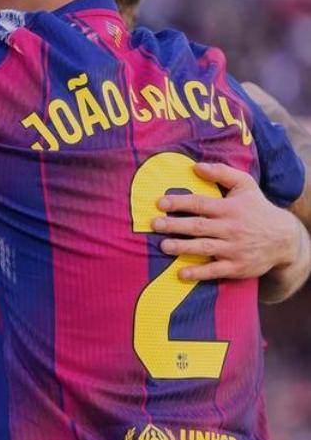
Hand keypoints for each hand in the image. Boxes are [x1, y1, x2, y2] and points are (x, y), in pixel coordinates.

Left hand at [152, 162, 301, 280]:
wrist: (285, 239)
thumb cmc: (257, 208)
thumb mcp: (245, 185)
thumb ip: (221, 173)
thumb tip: (196, 166)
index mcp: (229, 208)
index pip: (200, 204)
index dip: (179, 202)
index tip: (160, 203)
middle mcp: (231, 229)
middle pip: (199, 226)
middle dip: (175, 225)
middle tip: (154, 224)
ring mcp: (234, 249)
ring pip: (205, 248)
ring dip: (183, 247)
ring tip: (163, 246)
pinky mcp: (237, 267)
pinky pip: (215, 271)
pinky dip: (199, 273)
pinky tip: (181, 273)